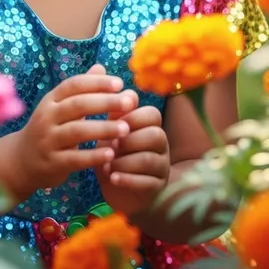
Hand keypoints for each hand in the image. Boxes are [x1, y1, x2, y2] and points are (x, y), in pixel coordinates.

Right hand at [11, 64, 137, 193]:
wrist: (22, 161)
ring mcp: (48, 140)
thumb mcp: (60, 107)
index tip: (119, 83)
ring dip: (103, 129)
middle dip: (105, 102)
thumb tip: (101, 67)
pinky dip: (93, 156)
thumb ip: (82, 90)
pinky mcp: (52, 162)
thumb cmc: (49, 129)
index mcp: (51, 100)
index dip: (96, 82)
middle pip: (77, 105)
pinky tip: (111, 154)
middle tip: (129, 102)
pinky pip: (74, 158)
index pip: (73, 85)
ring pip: (77, 131)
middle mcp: (47, 117)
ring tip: (126, 128)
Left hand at [95, 102, 170, 217]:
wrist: (116, 188)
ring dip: (125, 162)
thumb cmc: (113, 153)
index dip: (131, 118)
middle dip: (130, 140)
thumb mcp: (110, 132)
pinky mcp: (157, 188)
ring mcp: (162, 166)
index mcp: (150, 126)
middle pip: (156, 135)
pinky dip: (127, 180)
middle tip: (111, 146)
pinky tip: (112, 179)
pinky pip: (147, 183)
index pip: (151, 114)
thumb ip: (113, 112)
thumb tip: (111, 80)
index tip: (111, 124)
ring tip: (107, 166)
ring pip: (150, 159)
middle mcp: (161, 144)